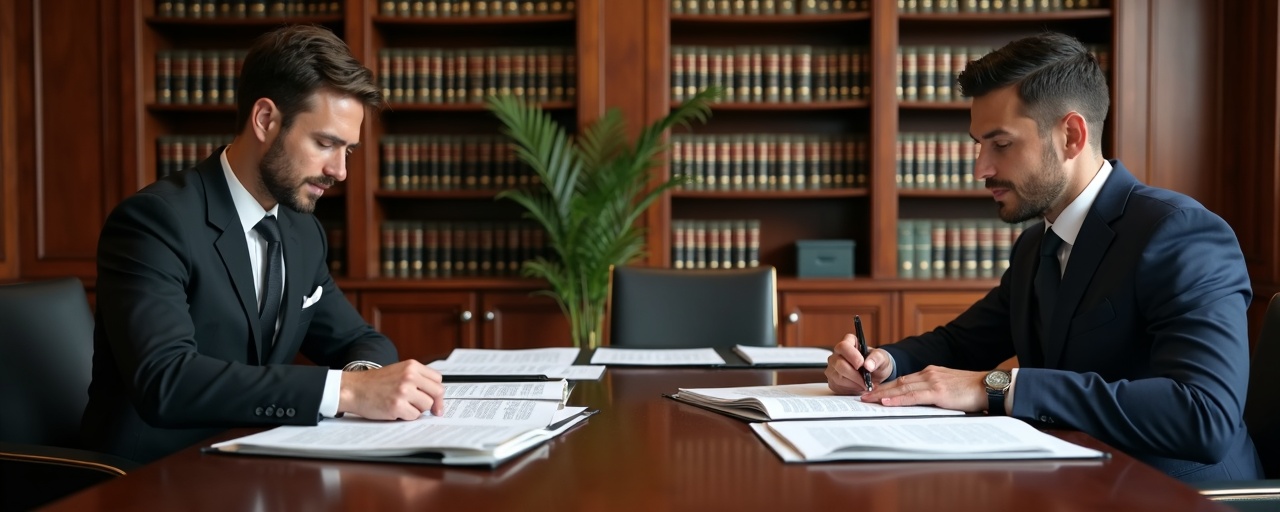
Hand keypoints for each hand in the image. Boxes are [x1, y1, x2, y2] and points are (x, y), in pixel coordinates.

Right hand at [337, 359, 444, 419]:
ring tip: (404, 406)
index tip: (435, 399)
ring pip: (427, 405)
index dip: (436, 391)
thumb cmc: (375, 382)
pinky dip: (407, 417)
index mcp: (412, 366)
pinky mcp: (397, 406)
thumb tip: (436, 396)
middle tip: (431, 410)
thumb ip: (417, 378)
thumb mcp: (398, 371)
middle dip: (434, 403)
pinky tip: (397, 411)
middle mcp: (409, 376)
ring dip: (418, 409)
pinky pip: (414, 416)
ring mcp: (403, 391)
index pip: (437, 379)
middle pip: (437, 393)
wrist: (353, 388)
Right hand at [826, 333, 892, 394]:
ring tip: (864, 384)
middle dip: (854, 375)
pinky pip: (838, 386)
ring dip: (854, 383)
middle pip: (839, 364)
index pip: (843, 346)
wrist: (875, 376)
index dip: (852, 355)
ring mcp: (833, 368)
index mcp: (849, 343)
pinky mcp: (832, 380)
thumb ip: (877, 359)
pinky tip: (858, 387)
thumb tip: (868, 365)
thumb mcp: (882, 358)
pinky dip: (850, 389)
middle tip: (866, 381)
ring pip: (838, 377)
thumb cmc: (877, 363)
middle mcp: (837, 354)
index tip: (861, 364)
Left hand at [861, 365, 987, 412]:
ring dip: (883, 394)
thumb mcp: (949, 387)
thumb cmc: (972, 390)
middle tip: (863, 396)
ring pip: (901, 388)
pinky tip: (886, 402)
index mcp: (930, 373)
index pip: (903, 379)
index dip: (887, 386)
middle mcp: (928, 374)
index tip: (874, 392)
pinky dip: (897, 399)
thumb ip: (934, 390)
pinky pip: (913, 396)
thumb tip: (921, 401)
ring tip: (868, 400)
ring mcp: (932, 381)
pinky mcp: (938, 392)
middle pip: (898, 382)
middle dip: (879, 389)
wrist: (989, 387)